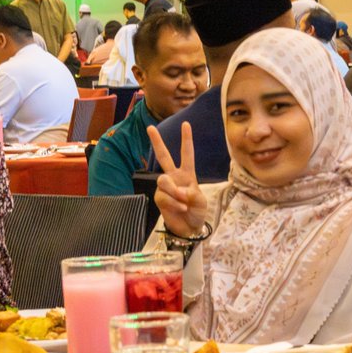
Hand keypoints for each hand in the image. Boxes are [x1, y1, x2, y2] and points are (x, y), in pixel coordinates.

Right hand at [147, 123, 206, 237]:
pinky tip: (180, 208)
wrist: (189, 228)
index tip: (186, 124)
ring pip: (163, 180)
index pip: (187, 154)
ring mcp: (165, 187)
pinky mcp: (159, 198)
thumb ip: (192, 194)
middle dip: (157, 142)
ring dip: (174, 191)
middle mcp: (174, 177)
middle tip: (150, 127)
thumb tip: (179, 191)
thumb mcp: (201, 202)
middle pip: (164, 156)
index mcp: (187, 174)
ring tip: (183, 203)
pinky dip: (173, 203)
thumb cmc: (197, 212)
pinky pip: (164, 196)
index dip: (186, 140)